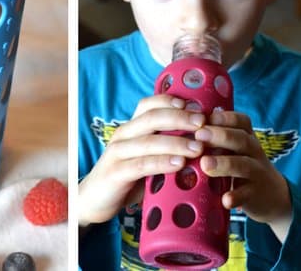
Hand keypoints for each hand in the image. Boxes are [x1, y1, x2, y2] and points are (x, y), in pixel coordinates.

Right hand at [79, 94, 205, 228]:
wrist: (95, 199)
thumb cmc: (127, 178)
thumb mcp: (146, 158)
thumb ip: (167, 149)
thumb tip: (205, 144)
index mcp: (131, 128)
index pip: (148, 104)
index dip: (171, 101)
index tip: (196, 106)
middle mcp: (123, 135)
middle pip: (152, 117)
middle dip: (180, 118)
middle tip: (203, 124)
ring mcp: (117, 152)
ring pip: (149, 141)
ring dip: (176, 142)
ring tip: (198, 148)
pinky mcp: (115, 172)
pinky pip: (142, 164)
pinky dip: (162, 163)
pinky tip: (179, 164)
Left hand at [195, 110, 292, 241]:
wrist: (271, 195)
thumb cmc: (239, 164)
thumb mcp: (231, 148)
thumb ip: (212, 137)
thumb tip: (177, 122)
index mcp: (244, 136)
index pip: (240, 121)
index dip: (224, 118)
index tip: (204, 117)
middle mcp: (253, 151)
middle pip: (241, 139)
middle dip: (220, 136)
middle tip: (199, 135)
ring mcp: (256, 173)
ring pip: (243, 165)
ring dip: (224, 164)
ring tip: (205, 164)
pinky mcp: (255, 194)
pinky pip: (246, 195)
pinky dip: (236, 196)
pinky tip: (224, 199)